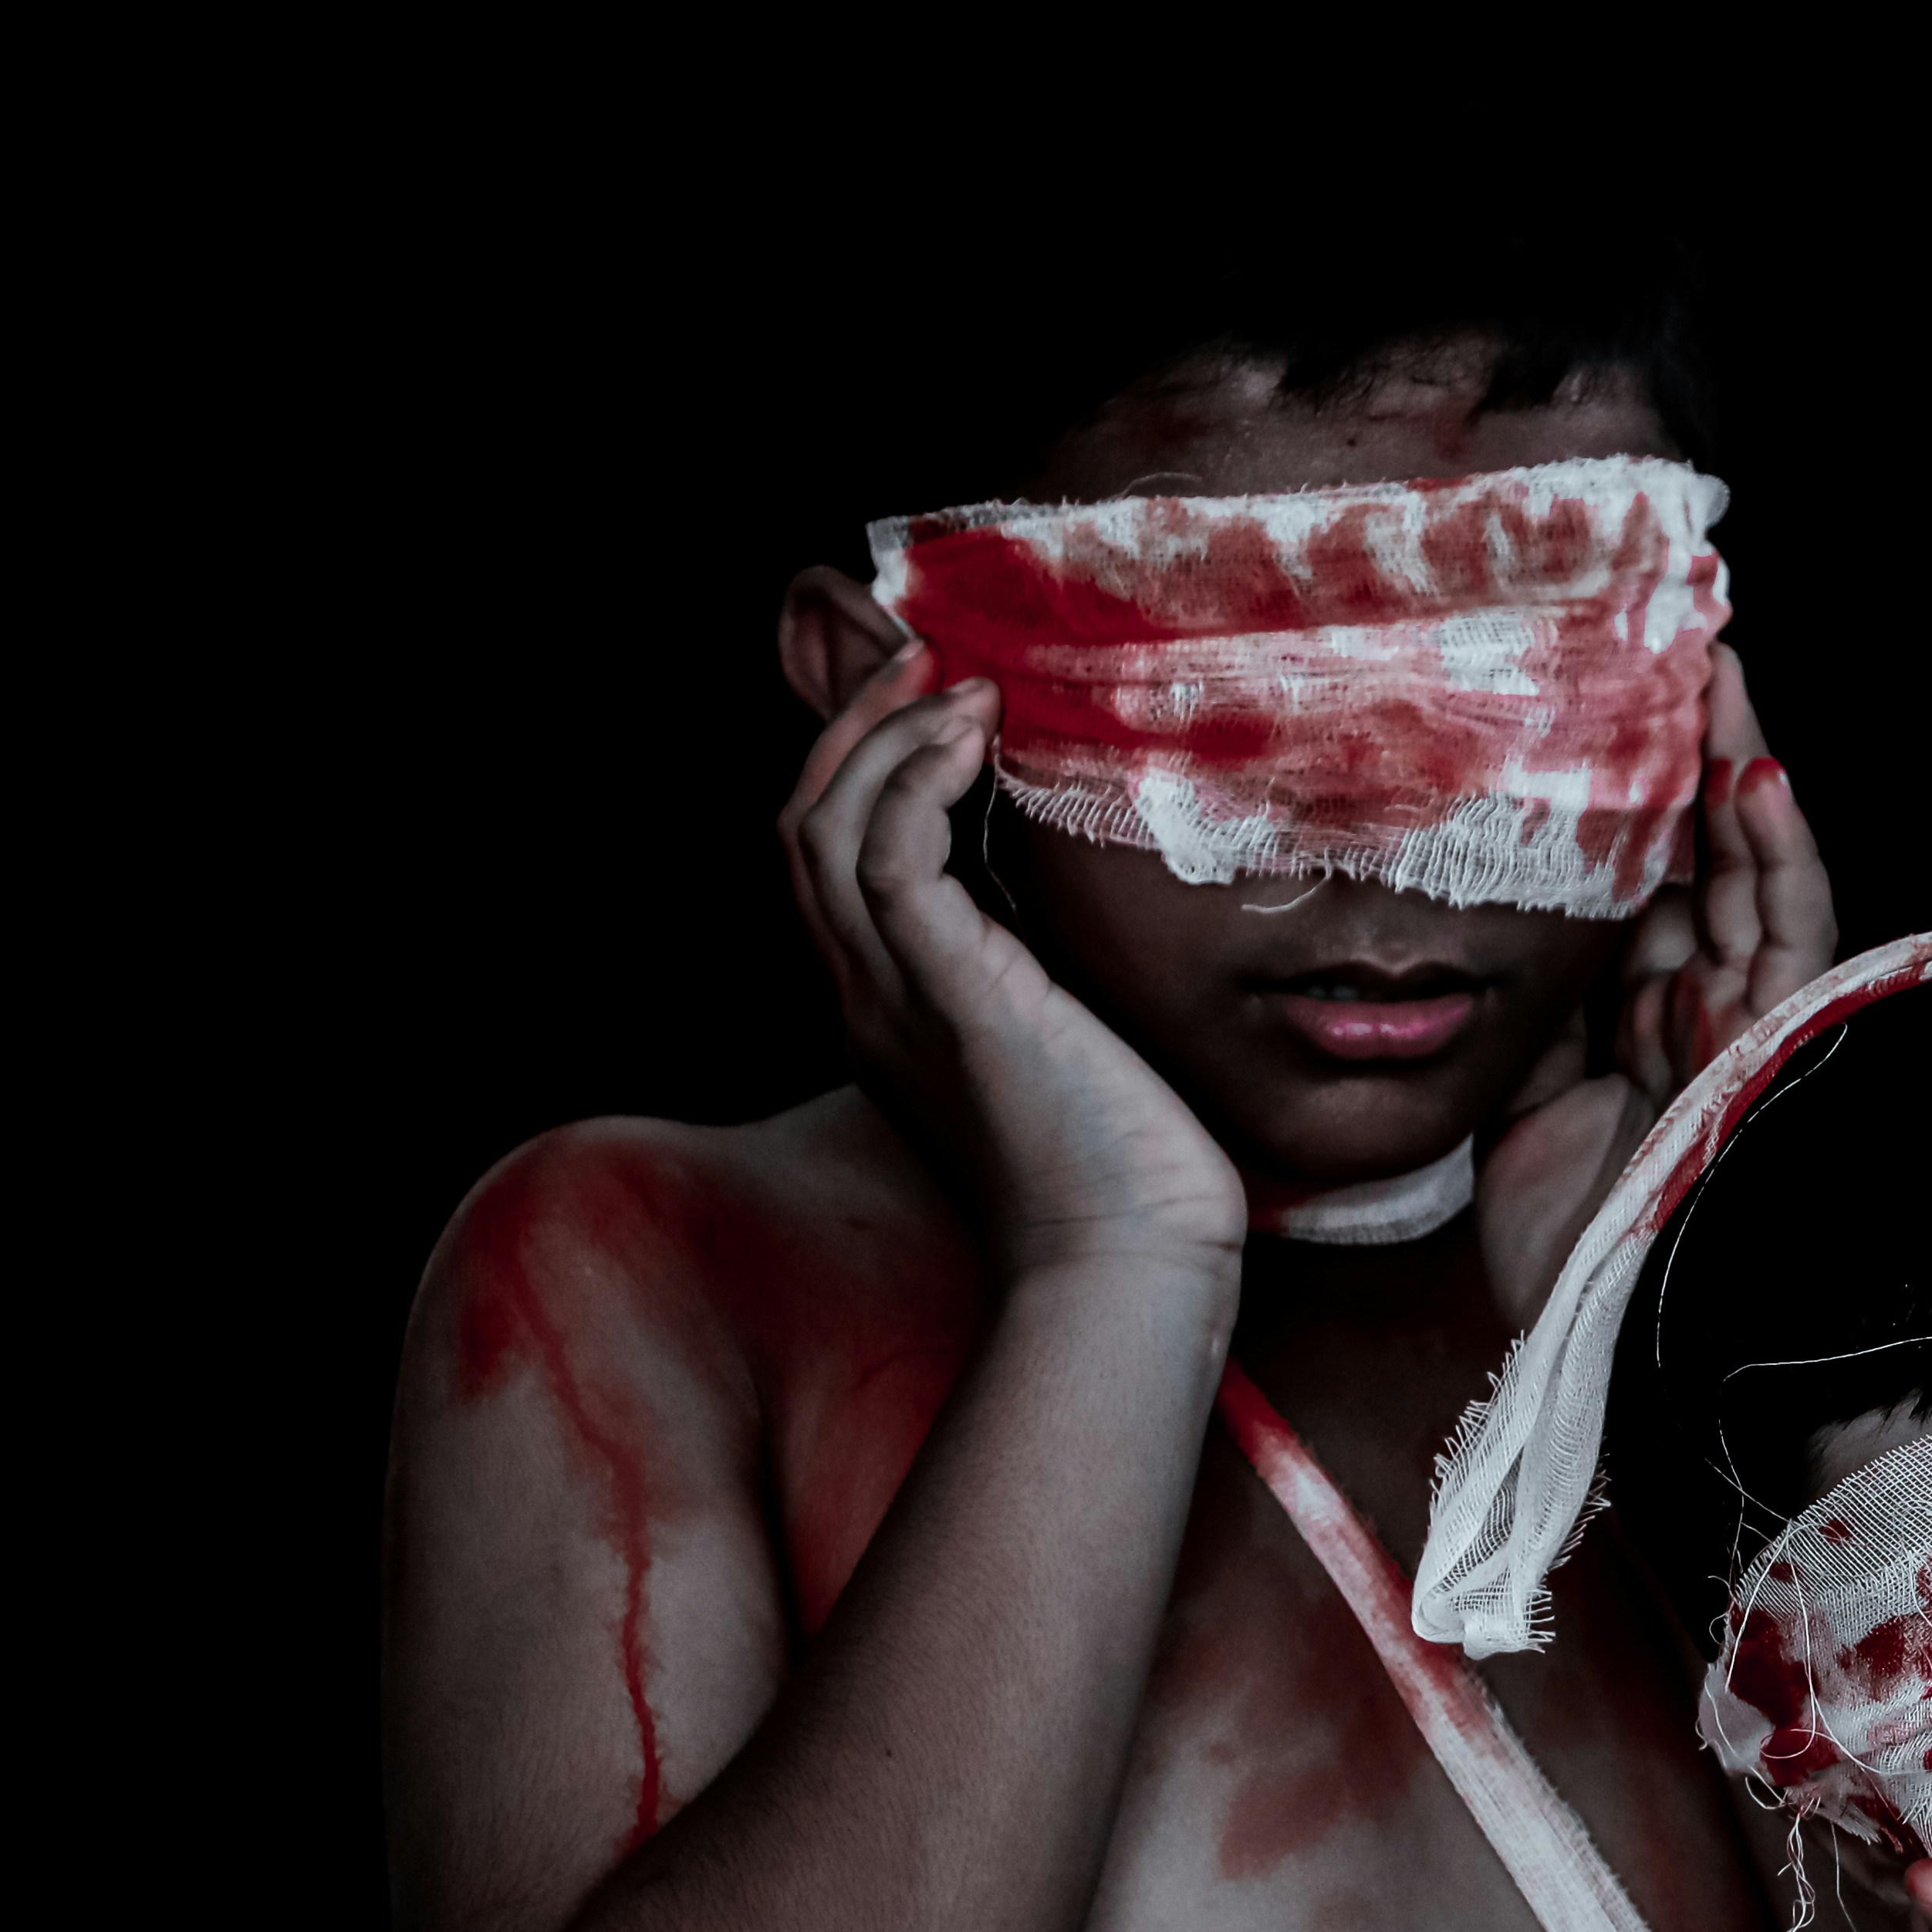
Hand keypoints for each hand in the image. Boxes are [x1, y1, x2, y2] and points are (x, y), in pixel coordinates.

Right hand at [780, 644, 1242, 1282]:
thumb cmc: (1126, 1182)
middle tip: (925, 661)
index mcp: (891, 1017)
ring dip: (884, 736)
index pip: (832, 868)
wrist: (1128, 1270)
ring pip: (825, 829)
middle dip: (854, 730)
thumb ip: (1048, 986)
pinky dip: (914, 782)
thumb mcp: (1072, 1057)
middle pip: (803, 829)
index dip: (862, 774)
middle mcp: (871, 1003)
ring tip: (954, 681)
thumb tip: (1089, 921)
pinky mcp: (948, 997)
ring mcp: (896, 1000)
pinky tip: (971, 739)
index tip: (931, 710)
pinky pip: (887, 858)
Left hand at [1482, 646, 1832, 1321]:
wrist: (1620, 1343)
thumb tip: (1465, 917)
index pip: (1620, 890)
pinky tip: (1757, 774)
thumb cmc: (1568, 1251)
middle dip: (1674, 757)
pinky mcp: (1780, 1041)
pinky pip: (1790, 932)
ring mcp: (1738, 1022)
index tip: (1576, 712)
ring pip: (1744, 874)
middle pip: (1686, 862)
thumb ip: (1507, 1015)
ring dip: (1731, 768)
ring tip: (1712, 670)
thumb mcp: (1506, 1109)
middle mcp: (1688, 1012)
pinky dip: (1779, 851)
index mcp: (1623, 1025)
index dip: (1607, 805)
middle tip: (1653, 647)